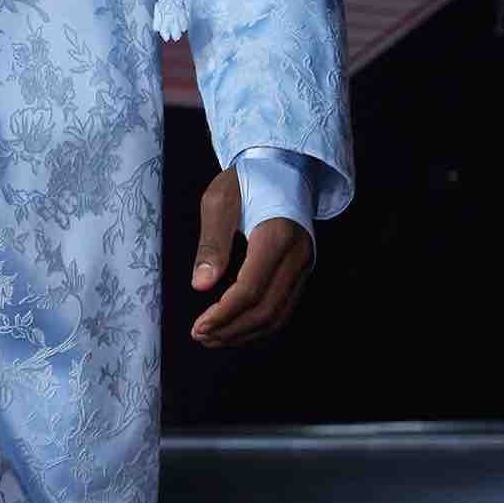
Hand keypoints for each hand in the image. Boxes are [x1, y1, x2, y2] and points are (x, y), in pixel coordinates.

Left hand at [189, 167, 311, 348]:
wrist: (283, 165)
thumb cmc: (247, 179)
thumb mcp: (219, 201)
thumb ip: (211, 244)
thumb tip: (201, 286)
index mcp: (276, 236)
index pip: (251, 290)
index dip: (224, 315)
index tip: (199, 326)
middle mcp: (297, 255)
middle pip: (267, 310)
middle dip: (232, 330)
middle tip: (201, 336)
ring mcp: (304, 265)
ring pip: (278, 315)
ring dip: (245, 333)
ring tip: (213, 338)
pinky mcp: (302, 270)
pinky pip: (284, 308)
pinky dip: (259, 325)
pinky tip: (235, 328)